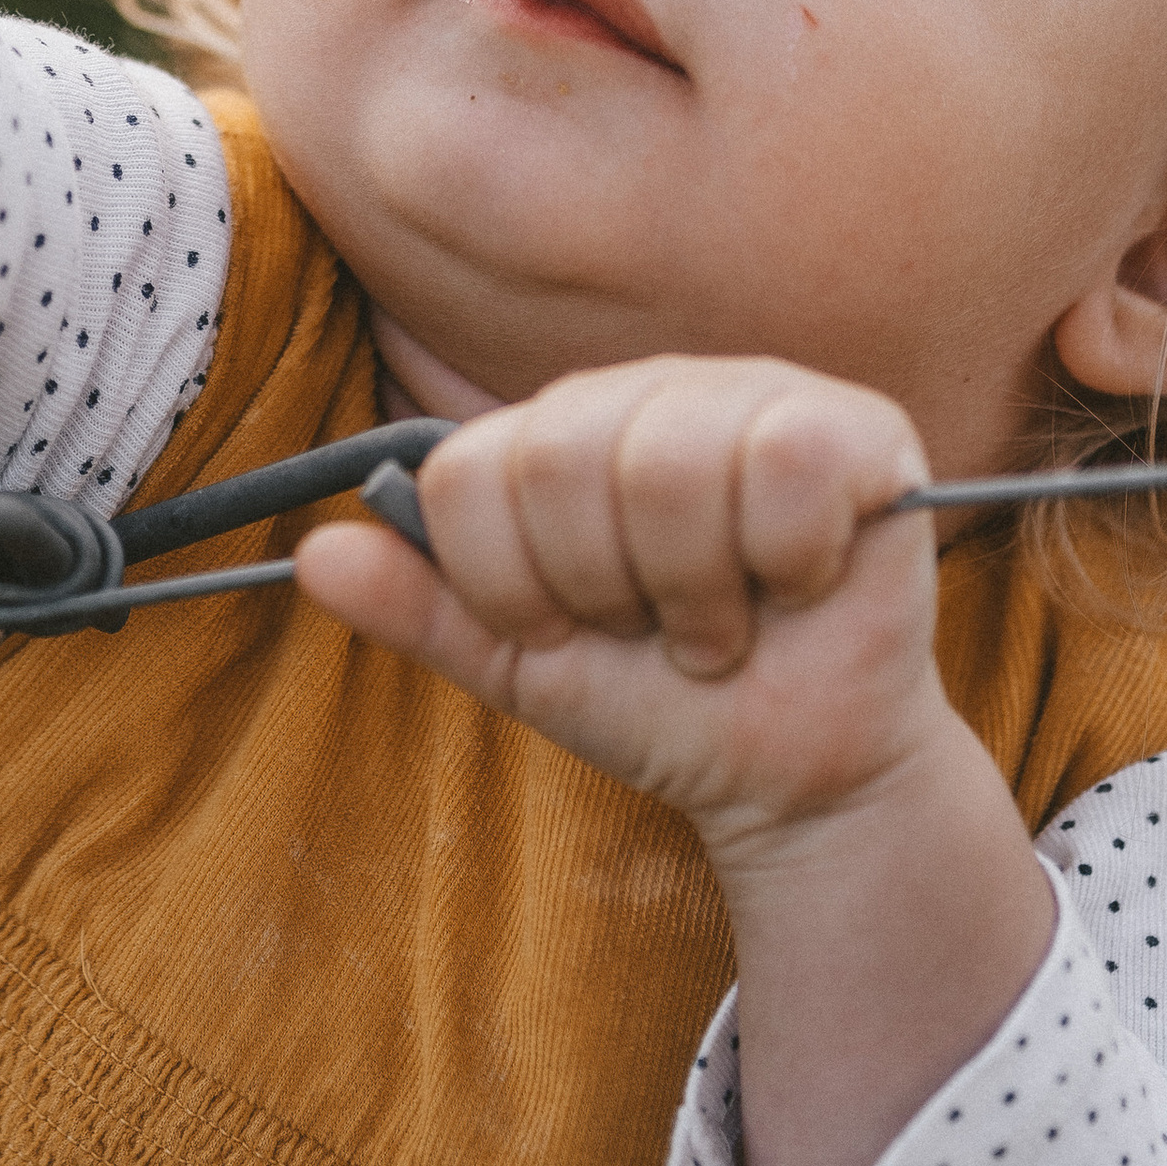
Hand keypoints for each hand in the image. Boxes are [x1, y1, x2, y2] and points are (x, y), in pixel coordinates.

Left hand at [303, 358, 1055, 1165]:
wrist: (794, 777)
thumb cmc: (660, 703)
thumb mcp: (522, 662)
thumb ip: (422, 606)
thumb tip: (310, 556)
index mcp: (559, 426)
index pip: (470, 471)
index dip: (509, 582)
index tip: (565, 628)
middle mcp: (649, 388)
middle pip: (560, 463)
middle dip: (603, 590)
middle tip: (654, 629)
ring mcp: (754, 393)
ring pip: (668, 464)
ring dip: (695, 593)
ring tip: (724, 621)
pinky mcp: (855, 427)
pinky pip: (785, 465)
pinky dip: (787, 559)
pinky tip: (800, 584)